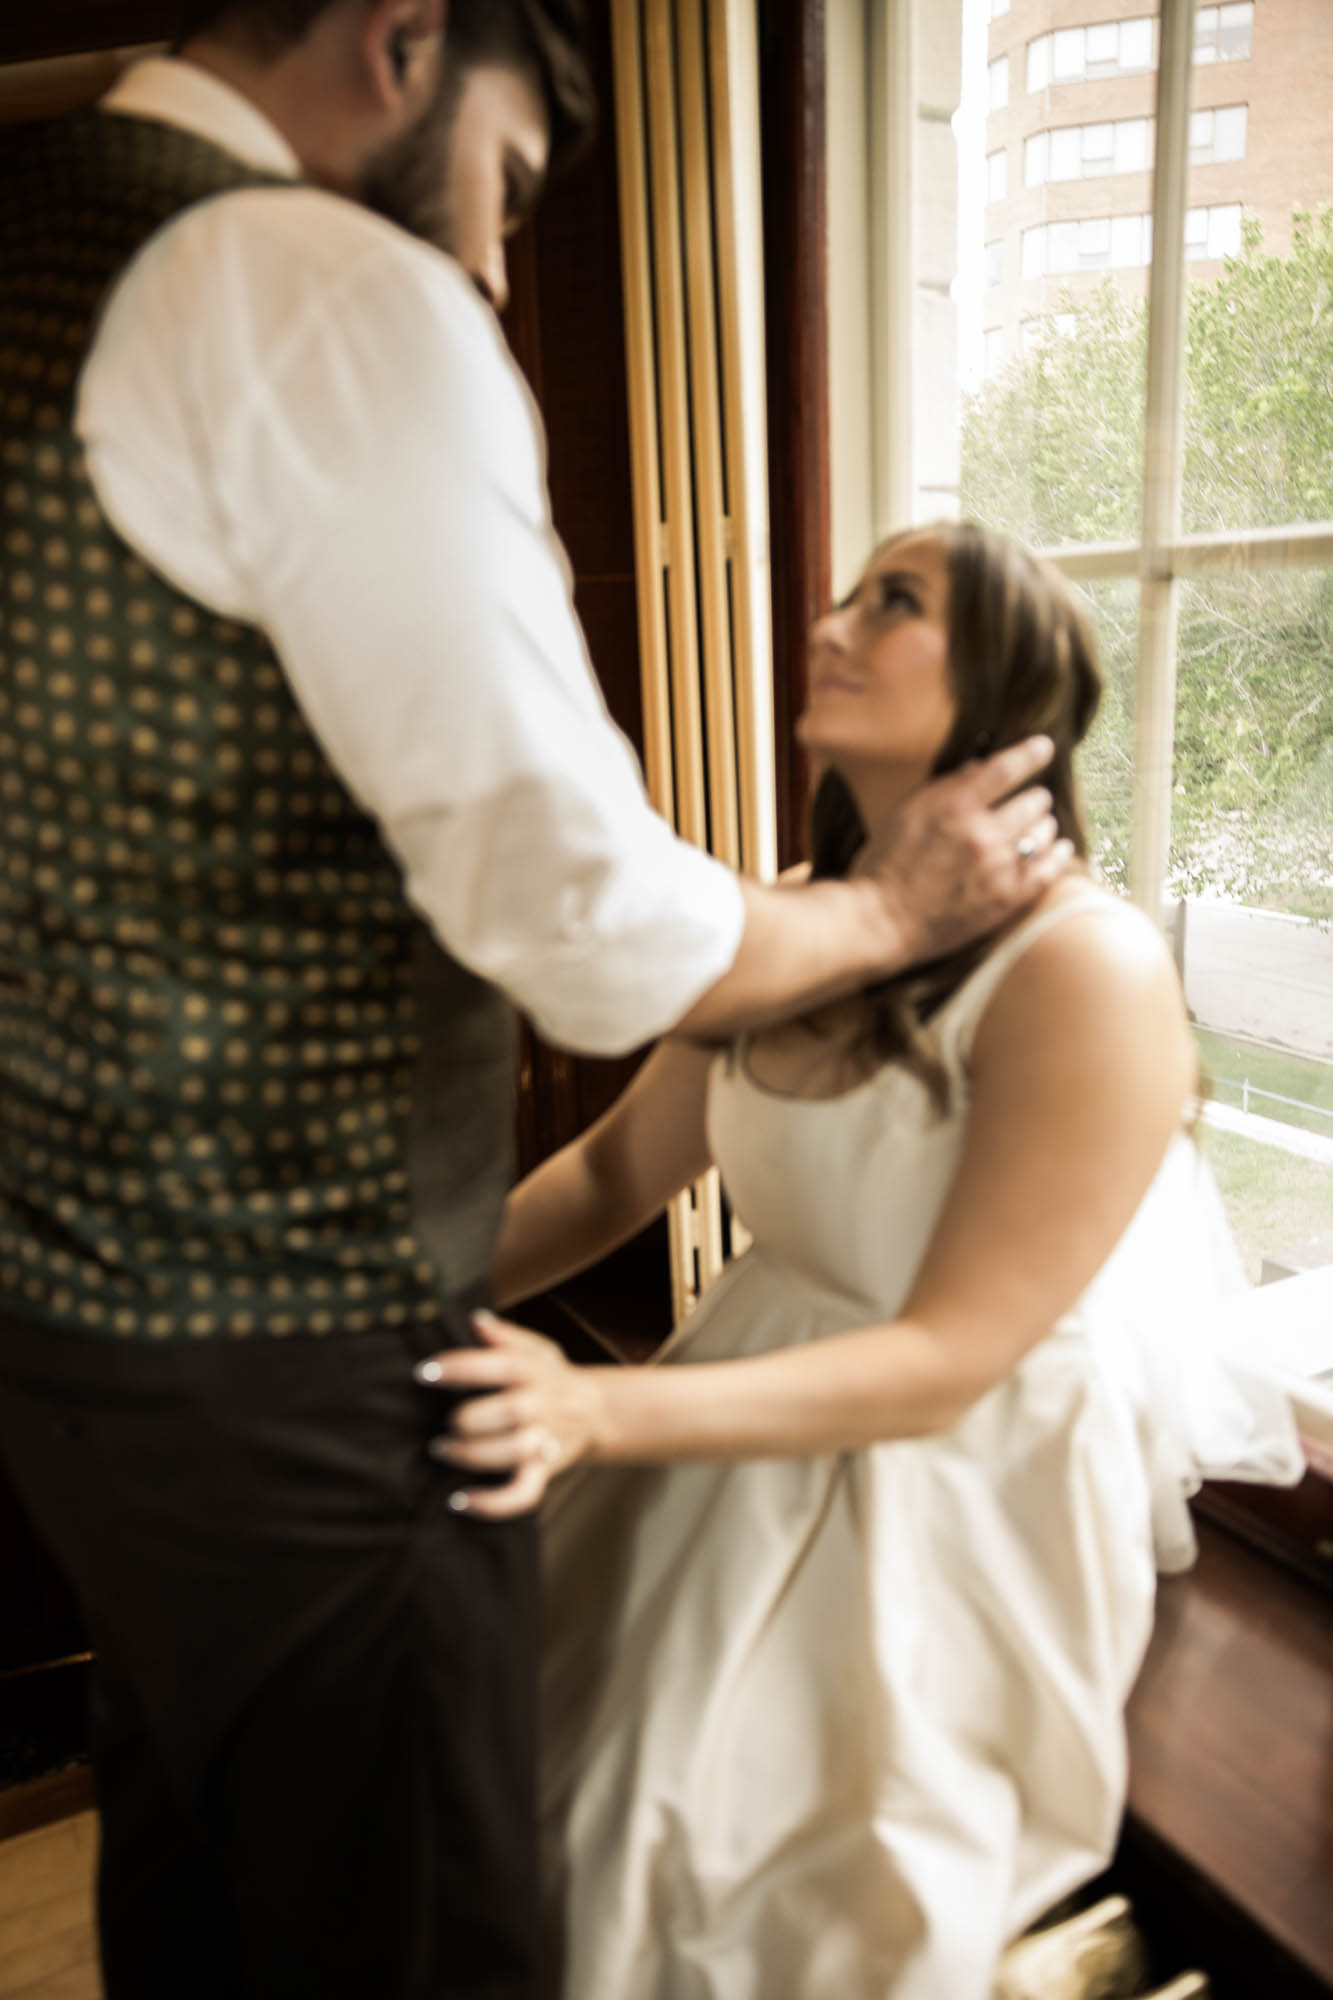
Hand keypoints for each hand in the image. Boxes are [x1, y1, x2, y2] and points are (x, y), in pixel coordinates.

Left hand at [414, 1311, 604, 1519]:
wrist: (596, 1411)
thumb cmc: (552, 1377)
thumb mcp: (537, 1349)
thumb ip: (505, 1336)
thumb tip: (475, 1318)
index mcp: (535, 1371)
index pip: (501, 1364)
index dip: (461, 1367)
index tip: (424, 1372)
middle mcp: (541, 1406)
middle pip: (508, 1412)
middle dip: (468, 1419)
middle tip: (444, 1421)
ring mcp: (544, 1442)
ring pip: (512, 1453)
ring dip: (472, 1455)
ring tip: (443, 1450)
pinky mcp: (543, 1472)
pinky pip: (522, 1495)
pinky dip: (492, 1504)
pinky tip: (460, 1500)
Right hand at [856, 735, 1073, 964]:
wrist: (880, 921)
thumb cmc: (885, 864)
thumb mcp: (906, 812)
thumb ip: (946, 788)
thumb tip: (981, 766)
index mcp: (954, 807)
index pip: (1006, 768)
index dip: (1031, 753)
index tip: (1044, 747)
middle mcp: (981, 834)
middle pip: (1033, 801)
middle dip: (1034, 797)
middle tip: (1031, 800)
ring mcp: (997, 868)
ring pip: (1044, 833)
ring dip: (1043, 825)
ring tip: (1038, 827)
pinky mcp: (1006, 900)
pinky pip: (1049, 871)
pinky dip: (1058, 856)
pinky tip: (1060, 849)